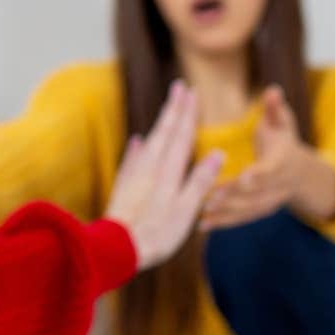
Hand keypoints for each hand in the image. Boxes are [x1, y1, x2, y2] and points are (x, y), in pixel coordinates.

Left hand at [105, 81, 223, 270]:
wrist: (116, 248)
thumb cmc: (155, 233)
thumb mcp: (185, 210)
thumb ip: (200, 181)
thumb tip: (218, 154)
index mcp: (168, 172)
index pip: (181, 136)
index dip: (188, 114)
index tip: (192, 92)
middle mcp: (150, 167)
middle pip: (164, 132)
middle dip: (173, 108)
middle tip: (179, 86)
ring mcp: (135, 175)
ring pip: (150, 141)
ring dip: (159, 122)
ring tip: (166, 109)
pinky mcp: (124, 187)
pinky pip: (131, 160)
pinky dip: (136, 147)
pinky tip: (137, 140)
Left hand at [200, 85, 334, 230]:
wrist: (300, 175)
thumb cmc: (283, 141)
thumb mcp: (282, 123)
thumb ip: (275, 109)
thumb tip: (273, 89)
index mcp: (283, 163)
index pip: (270, 171)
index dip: (257, 175)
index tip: (243, 177)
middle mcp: (278, 186)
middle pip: (255, 194)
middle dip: (233, 196)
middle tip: (209, 196)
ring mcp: (269, 202)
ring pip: (247, 210)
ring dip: (225, 212)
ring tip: (201, 212)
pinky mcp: (257, 211)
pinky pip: (240, 219)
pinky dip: (222, 222)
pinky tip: (201, 225)